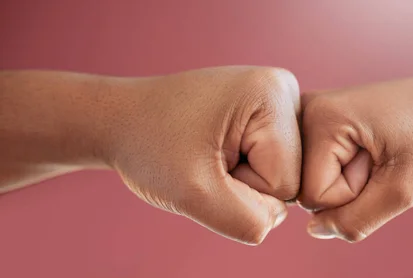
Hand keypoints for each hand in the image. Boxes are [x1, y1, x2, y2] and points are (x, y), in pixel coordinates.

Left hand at [101, 66, 300, 244]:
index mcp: (273, 94)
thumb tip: (277, 219)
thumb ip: (247, 221)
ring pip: (283, 173)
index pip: (285, 182)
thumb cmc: (150, 146)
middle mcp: (285, 88)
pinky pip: (273, 164)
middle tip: (205, 159)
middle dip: (245, 183)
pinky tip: (217, 149)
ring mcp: (278, 99)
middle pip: (290, 176)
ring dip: (244, 178)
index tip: (205, 162)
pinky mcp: (268, 111)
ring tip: (209, 152)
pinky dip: (244, 168)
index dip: (241, 189)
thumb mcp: (194, 194)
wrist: (122, 120)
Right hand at [298, 71, 412, 241]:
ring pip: (311, 180)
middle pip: (307, 188)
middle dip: (347, 188)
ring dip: (348, 179)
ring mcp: (309, 113)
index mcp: (321, 116)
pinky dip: (346, 169)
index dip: (353, 195)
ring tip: (378, 150)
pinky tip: (368, 148)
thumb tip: (313, 230)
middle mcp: (305, 109)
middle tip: (382, 156)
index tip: (383, 163)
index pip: (313, 196)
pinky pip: (319, 168)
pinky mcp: (318, 120)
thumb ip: (356, 220)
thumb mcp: (403, 190)